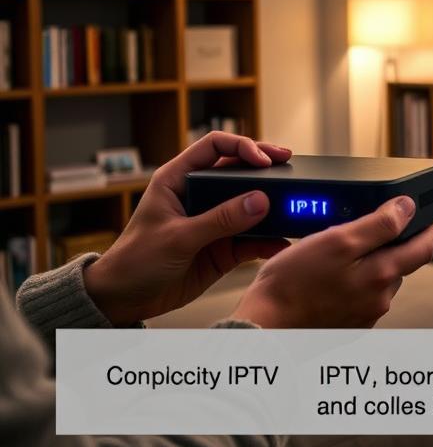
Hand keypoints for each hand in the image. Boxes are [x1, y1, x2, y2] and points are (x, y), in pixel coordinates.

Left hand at [83, 132, 292, 325]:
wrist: (124, 300)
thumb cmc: (135, 260)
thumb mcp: (178, 238)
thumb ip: (220, 220)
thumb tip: (260, 201)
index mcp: (179, 179)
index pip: (215, 146)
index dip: (242, 147)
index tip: (264, 161)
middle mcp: (199, 195)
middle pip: (239, 170)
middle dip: (266, 168)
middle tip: (290, 165)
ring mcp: (214, 220)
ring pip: (250, 204)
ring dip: (272, 205)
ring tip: (294, 205)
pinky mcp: (223, 246)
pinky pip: (253, 238)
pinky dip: (269, 240)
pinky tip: (282, 242)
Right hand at [230, 196, 432, 327]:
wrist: (265, 327)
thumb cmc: (293, 283)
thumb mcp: (337, 240)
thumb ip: (379, 224)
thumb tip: (408, 208)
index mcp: (383, 276)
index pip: (423, 249)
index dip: (426, 229)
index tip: (424, 217)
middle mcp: (380, 300)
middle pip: (401, 263)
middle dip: (393, 244)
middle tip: (372, 226)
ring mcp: (365, 316)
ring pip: (380, 280)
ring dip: (372, 264)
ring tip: (344, 251)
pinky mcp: (348, 326)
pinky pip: (362, 297)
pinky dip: (355, 282)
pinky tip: (332, 277)